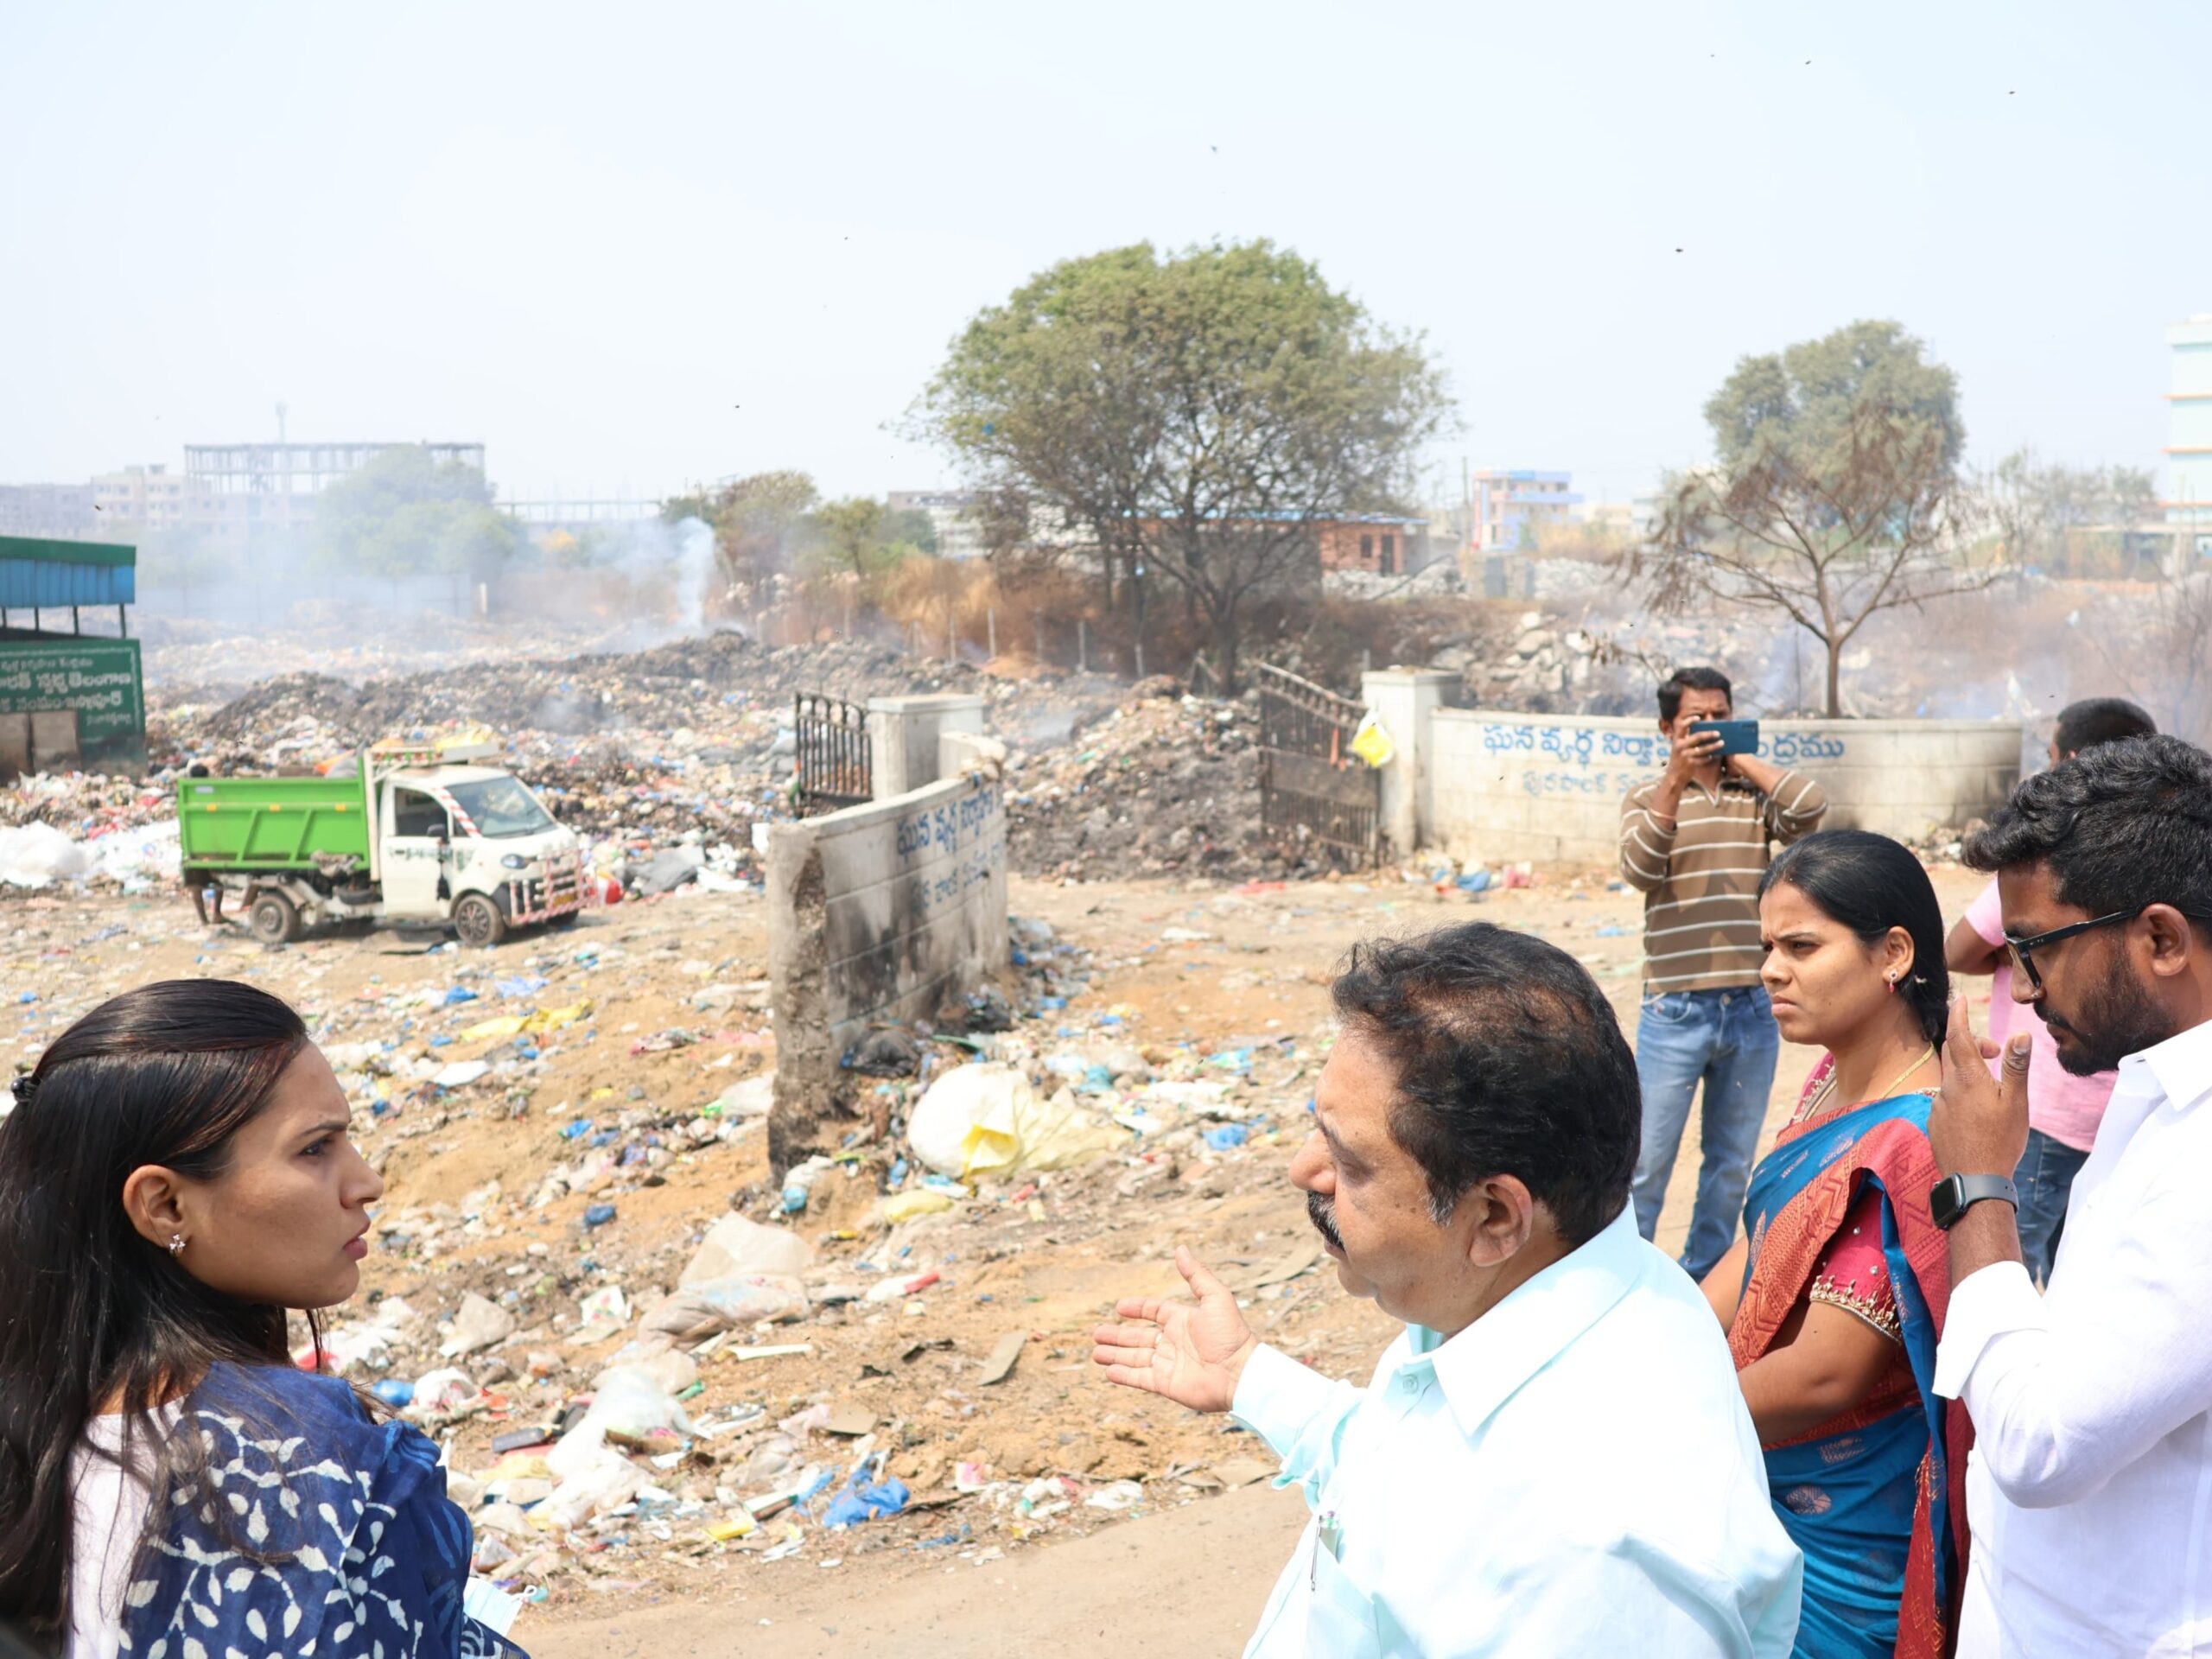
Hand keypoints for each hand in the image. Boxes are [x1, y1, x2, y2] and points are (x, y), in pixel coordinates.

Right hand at [1091, 1246, 1257, 1413]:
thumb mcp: (1216, 1297)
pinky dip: (1124, 1375)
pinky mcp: (1167, 1385)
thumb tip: (1181, 1248)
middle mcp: (1173, 1342)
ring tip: (1096, 1353)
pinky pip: (1140, 1379)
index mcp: (1182, 1320)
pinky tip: (1108, 1371)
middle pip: (1138, 1337)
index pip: (1154, 1312)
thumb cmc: (1231, 1336)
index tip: (1119, 1307)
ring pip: (1135, 1358)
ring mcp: (1169, 1364)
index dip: (1137, 1308)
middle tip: (1096, 1333)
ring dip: (1115, 1355)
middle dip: (1118, 1336)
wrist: (1241, 1374)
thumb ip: (1196, 1274)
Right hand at [1662, 726, 1723, 787]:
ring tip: (1722, 743)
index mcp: (1677, 739)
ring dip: (1713, 746)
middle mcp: (1679, 746)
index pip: (1681, 726)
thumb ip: (1689, 739)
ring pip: (1702, 749)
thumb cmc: (1681, 757)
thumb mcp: (1680, 746)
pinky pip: (1702, 759)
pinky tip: (1714, 755)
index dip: (1689, 721)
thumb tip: (1707, 731)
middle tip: (1718, 733)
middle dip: (1709, 734)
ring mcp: (1684, 755)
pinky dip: (1708, 757)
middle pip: (1697, 737)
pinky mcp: (1689, 764)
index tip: (1698, 718)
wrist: (1674, 774)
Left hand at [1931, 995, 2030, 1177]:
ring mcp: (1938, 1106)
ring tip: (1991, 1086)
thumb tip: (2020, 1035)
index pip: (1958, 1036)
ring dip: (1967, 1071)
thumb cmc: (2000, 1141)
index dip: (1958, 1014)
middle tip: (1995, 1051)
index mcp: (1967, 1078)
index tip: (1959, 999)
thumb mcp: (2015, 1102)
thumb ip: (2015, 1067)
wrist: (1974, 1180)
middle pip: (1953, 1053)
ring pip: (1950, 1077)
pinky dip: (1961, 1093)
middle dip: (1971, 1043)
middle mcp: (1947, 1088)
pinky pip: (1946, 1098)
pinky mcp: (1935, 1122)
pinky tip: (1977, 1112)